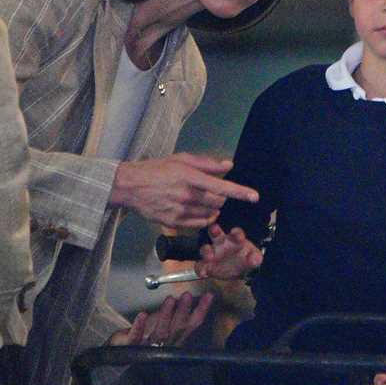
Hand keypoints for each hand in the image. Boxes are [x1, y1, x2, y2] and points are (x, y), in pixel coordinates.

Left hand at [109, 292, 214, 347]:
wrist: (122, 353)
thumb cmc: (143, 338)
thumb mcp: (163, 324)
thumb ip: (174, 314)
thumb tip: (188, 297)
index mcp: (175, 340)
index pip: (191, 325)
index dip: (200, 310)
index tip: (208, 296)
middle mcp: (165, 345)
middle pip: (177, 329)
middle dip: (183, 311)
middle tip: (186, 295)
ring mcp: (149, 347)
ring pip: (161, 332)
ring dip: (166, 315)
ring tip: (170, 300)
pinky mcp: (132, 346)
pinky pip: (136, 336)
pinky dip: (140, 326)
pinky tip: (143, 315)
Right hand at [110, 153, 257, 229]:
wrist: (130, 187)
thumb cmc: (157, 169)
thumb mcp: (181, 160)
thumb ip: (207, 164)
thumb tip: (229, 166)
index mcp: (190, 177)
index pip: (221, 187)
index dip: (240, 192)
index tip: (255, 197)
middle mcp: (187, 196)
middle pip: (218, 202)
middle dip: (221, 197)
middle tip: (212, 191)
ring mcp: (181, 211)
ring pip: (210, 214)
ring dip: (213, 208)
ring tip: (201, 199)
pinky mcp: (174, 223)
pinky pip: (200, 224)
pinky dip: (205, 218)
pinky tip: (199, 210)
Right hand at [195, 224, 263, 279]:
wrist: (239, 272)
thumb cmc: (246, 260)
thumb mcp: (254, 260)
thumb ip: (255, 258)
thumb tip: (254, 258)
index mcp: (235, 239)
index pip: (236, 233)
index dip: (237, 233)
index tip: (238, 235)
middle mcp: (222, 243)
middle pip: (215, 233)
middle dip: (214, 230)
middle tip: (215, 230)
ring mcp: (213, 253)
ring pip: (205, 249)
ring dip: (206, 251)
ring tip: (209, 257)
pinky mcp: (207, 265)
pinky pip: (200, 265)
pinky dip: (200, 269)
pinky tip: (203, 273)